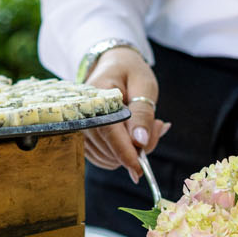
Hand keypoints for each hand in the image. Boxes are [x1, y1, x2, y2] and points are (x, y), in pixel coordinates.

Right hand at [82, 47, 160, 185]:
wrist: (114, 65)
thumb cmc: (130, 72)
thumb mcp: (144, 85)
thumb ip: (142, 113)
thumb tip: (140, 142)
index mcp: (95, 97)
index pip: (108, 131)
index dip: (125, 153)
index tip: (139, 171)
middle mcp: (82, 115)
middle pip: (109, 148)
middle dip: (138, 147)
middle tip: (156, 124)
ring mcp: (81, 129)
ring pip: (108, 157)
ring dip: (131, 151)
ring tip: (146, 125)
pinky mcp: (85, 139)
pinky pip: (104, 158)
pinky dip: (123, 154)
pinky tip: (134, 136)